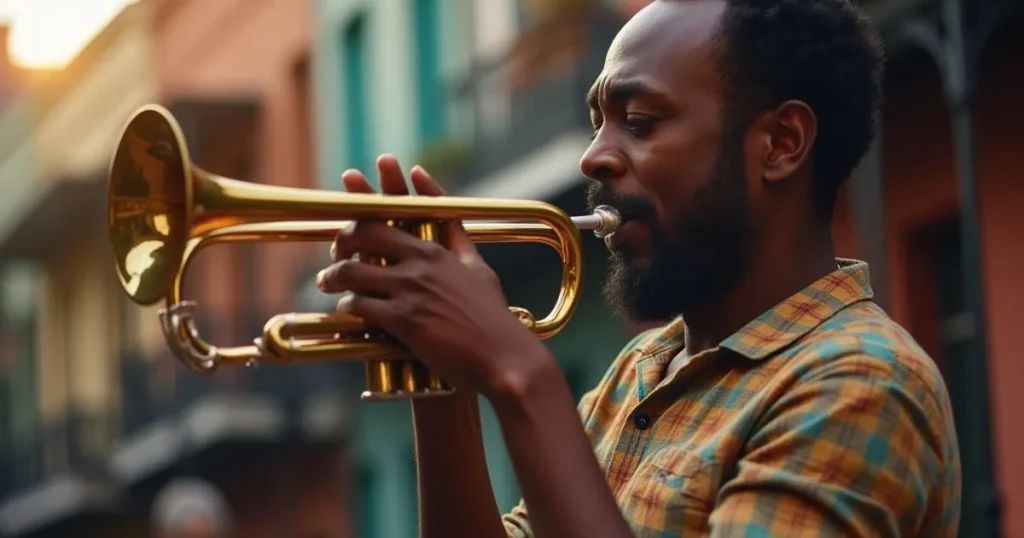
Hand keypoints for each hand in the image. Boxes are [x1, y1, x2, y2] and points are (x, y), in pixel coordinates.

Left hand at [317, 155, 552, 398]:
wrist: (502, 356)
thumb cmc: (492, 315)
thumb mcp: (477, 267)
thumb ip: (457, 238)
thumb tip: (445, 213)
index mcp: (437, 249)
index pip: (395, 210)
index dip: (367, 194)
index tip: (350, 179)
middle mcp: (421, 263)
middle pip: (366, 233)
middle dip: (342, 238)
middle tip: (335, 251)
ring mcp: (410, 290)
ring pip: (352, 271)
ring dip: (333, 275)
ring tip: (327, 282)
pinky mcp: (403, 320)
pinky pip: (359, 305)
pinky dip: (346, 305)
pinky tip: (345, 308)